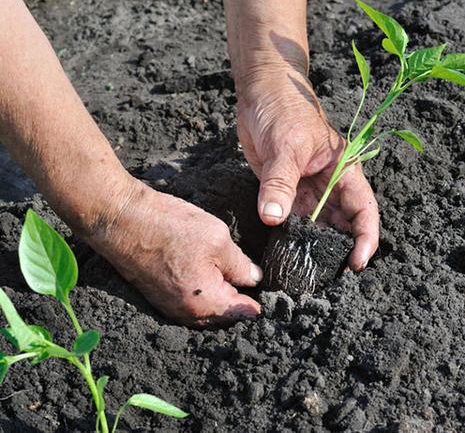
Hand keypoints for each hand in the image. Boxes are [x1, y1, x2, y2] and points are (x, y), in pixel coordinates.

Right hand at [88, 180, 261, 326]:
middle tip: (257, 281)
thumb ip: (241, 264)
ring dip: (223, 298)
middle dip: (242, 301)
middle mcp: (187, 314)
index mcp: (206, 303)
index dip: (261, 301)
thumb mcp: (217, 239)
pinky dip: (205, 294)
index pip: (244, 313)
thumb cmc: (168, 226)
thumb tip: (255, 278)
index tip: (273, 293)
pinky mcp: (160, 297)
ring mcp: (171, 308)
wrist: (120, 219)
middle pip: (226, 316)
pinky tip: (211, 274)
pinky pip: (191, 303)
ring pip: (208, 311)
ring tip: (236, 276)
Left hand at [236, 66, 379, 270]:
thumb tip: (273, 218)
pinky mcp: (287, 192)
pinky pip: (293, 220)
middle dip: (340, 250)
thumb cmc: (283, 109)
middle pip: (344, 225)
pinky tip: (285, 254)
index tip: (356, 264)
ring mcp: (309, 190)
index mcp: (345, 170)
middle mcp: (330, 185)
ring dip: (314, 247)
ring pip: (318, 227)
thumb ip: (279, 183)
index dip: (366, 239)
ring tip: (306, 272)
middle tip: (326, 277)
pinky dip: (291, 237)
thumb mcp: (285, 146)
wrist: (261, 92)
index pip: (364, 211)